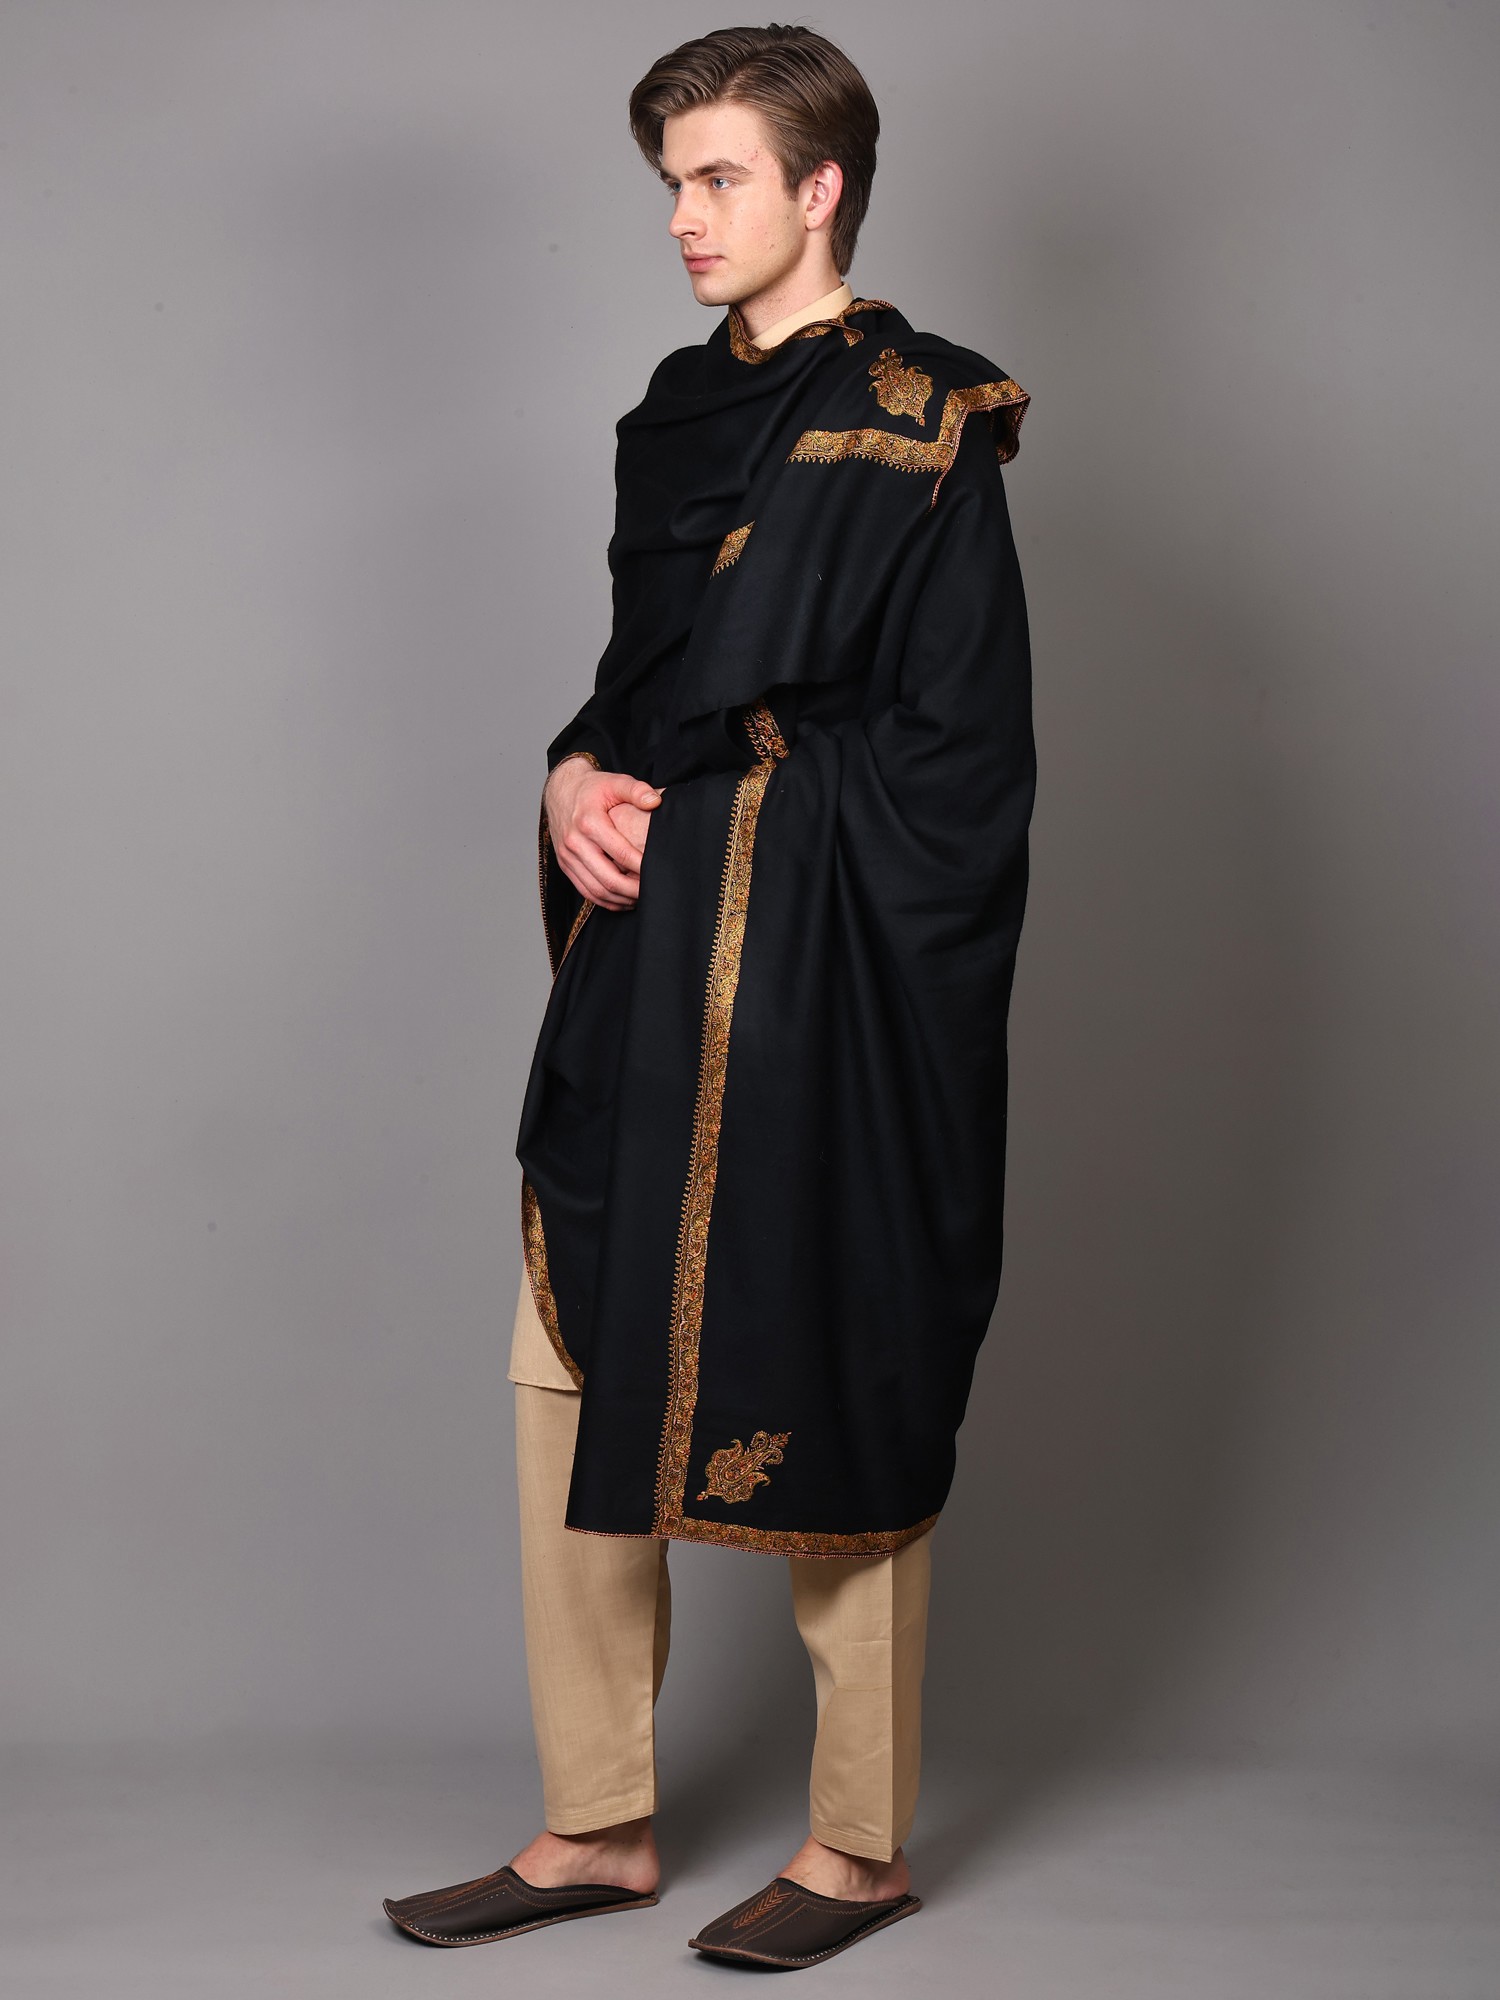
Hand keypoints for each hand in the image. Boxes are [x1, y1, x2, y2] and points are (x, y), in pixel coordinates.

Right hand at [543, 755, 662, 909]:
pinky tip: (624, 899)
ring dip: (620, 899)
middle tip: (654, 891)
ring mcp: (567, 856)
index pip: (620, 853)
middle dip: (633, 890)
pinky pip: (585, 891)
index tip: (659, 871)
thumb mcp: (615, 782)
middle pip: (607, 878)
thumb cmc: (592, 788)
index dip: (641, 866)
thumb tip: (655, 802)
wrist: (561, 790)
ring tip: (641, 898)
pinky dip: (606, 900)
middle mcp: (575, 842)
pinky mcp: (565, 865)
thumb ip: (636, 790)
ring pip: (596, 890)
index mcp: (589, 822)